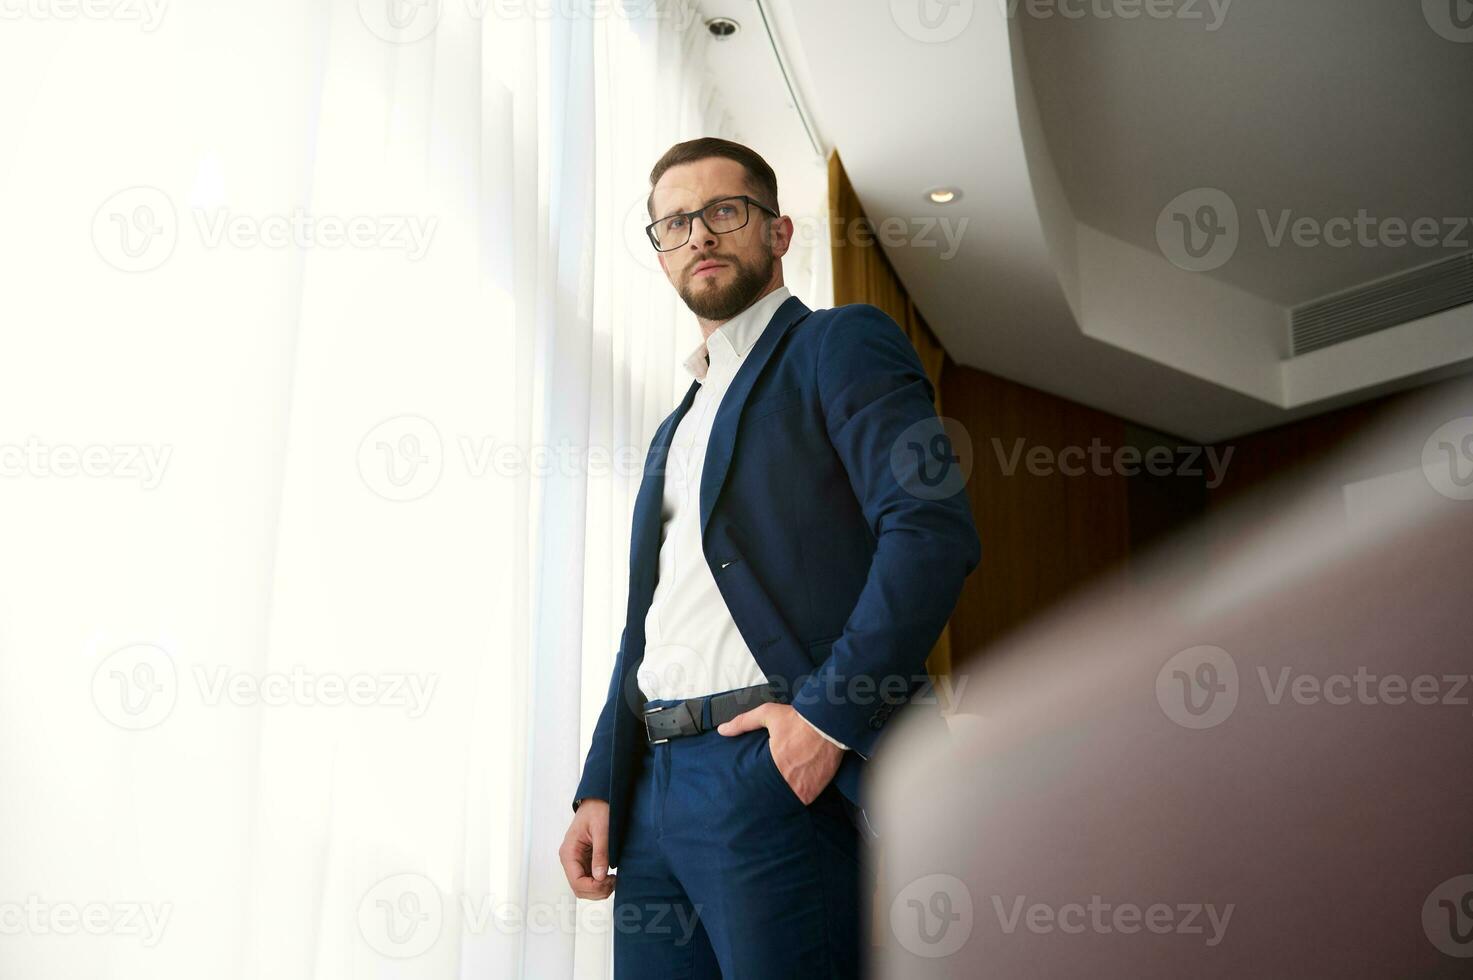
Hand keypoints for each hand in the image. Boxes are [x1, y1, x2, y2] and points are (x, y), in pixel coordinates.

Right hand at [559, 799, 614, 899]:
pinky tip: (611, 875)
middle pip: (579, 889)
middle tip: (614, 880)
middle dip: (597, 890)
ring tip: (614, 878)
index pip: (577, 882)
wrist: (598, 799)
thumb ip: (601, 853)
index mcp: (569, 852)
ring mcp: (576, 861)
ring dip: (599, 888)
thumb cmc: (598, 810)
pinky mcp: (584, 861)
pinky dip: (600, 883)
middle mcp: (569, 859)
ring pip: (584, 887)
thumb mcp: (602, 829)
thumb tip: (599, 877)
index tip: (610, 880)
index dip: (594, 887)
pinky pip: (589, 880)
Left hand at [717, 703, 842, 804]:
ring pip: (791, 799)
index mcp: (775, 765)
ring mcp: (806, 786)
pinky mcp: (819, 787)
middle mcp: (790, 780)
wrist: (829, 721)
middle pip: (775, 795)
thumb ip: (743, 723)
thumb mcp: (767, 715)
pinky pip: (808, 798)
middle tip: (768, 790)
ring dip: (787, 796)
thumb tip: (722, 730)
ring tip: (783, 791)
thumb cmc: (798, 719)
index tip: (755, 786)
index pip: (759, 786)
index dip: (757, 787)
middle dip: (771, 793)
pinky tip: (800, 788)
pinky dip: (803, 795)